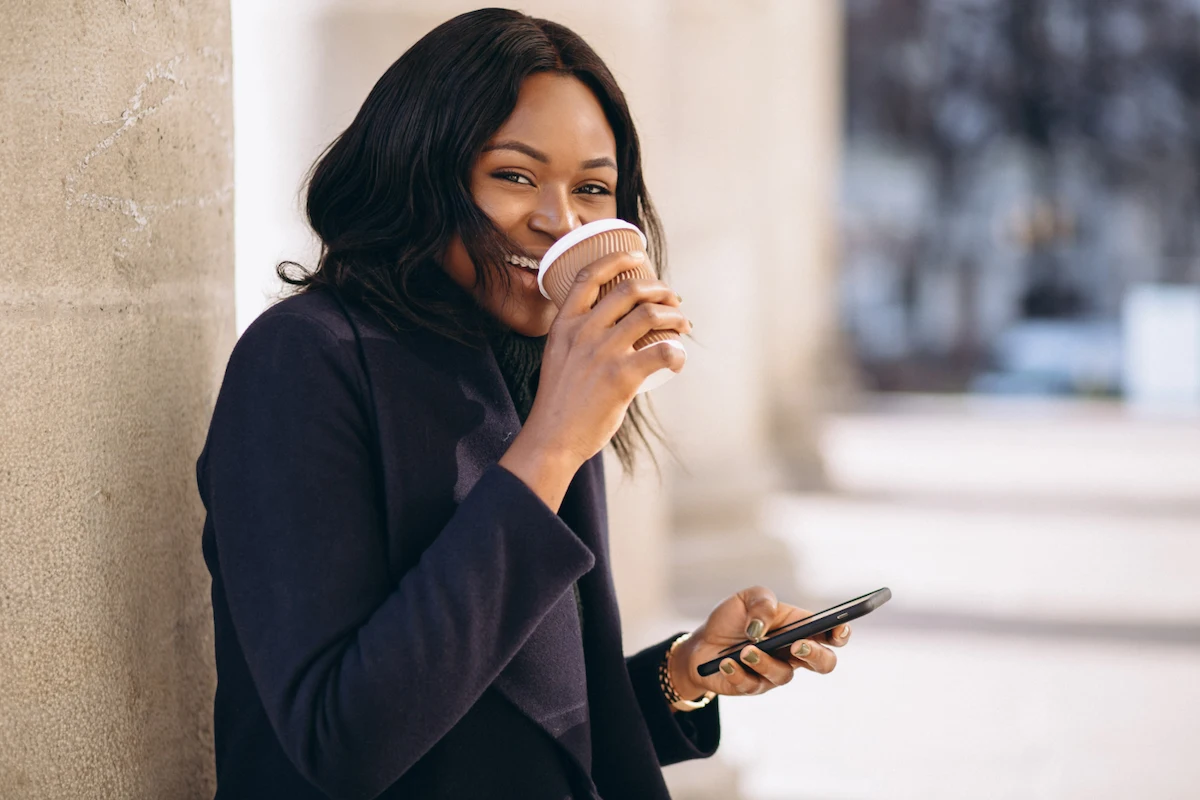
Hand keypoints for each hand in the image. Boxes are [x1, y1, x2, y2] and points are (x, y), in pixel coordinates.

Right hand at [500, 250, 690, 508]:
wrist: (552, 437)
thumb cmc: (558, 402)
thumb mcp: (558, 357)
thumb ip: (577, 339)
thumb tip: (609, 328)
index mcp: (564, 324)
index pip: (589, 276)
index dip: (616, 259)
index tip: (637, 257)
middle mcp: (583, 332)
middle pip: (629, 290)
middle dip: (659, 289)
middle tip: (672, 299)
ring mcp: (602, 353)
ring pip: (650, 315)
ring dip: (674, 316)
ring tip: (682, 325)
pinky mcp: (621, 377)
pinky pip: (662, 352)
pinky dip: (677, 352)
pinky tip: (679, 359)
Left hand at [669, 586, 851, 701]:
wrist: (701, 644)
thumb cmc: (732, 619)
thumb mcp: (745, 598)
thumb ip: (762, 603)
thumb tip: (763, 627)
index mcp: (798, 628)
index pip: (829, 633)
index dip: (840, 633)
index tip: (838, 630)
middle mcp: (792, 653)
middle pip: (824, 663)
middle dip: (816, 656)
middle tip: (797, 646)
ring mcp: (774, 672)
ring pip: (784, 675)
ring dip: (764, 661)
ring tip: (745, 650)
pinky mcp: (753, 687)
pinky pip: (752, 685)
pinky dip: (738, 672)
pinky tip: (726, 663)